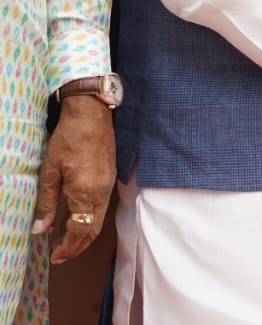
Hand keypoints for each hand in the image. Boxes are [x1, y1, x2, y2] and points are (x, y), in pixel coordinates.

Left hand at [33, 95, 115, 263]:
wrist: (92, 116)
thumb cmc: (68, 139)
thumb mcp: (50, 172)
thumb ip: (48, 203)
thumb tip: (40, 229)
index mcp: (86, 193)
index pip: (79, 230)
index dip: (67, 247)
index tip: (54, 256)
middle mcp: (102, 193)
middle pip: (92, 230)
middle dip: (77, 247)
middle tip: (60, 256)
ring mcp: (108, 186)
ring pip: (98, 220)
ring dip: (83, 235)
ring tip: (65, 243)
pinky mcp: (109, 179)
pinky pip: (100, 208)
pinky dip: (89, 220)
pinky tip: (74, 220)